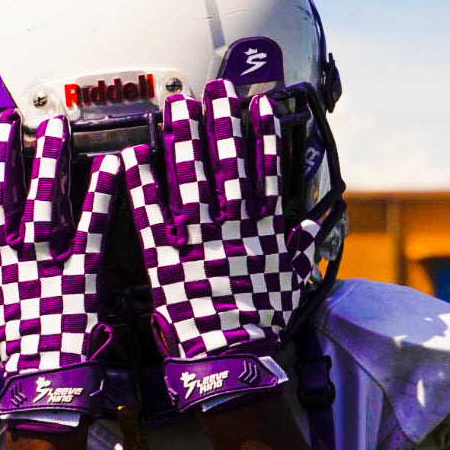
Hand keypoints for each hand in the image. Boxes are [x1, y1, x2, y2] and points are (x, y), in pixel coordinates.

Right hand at [0, 108, 120, 429]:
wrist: (42, 384)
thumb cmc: (15, 350)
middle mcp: (12, 255)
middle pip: (5, 194)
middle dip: (6, 154)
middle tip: (9, 119)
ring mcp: (45, 262)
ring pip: (44, 202)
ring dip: (49, 162)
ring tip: (56, 129)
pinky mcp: (80, 272)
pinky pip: (92, 227)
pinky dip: (101, 196)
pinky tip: (111, 167)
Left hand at [121, 79, 318, 410]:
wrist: (227, 360)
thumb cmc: (261, 323)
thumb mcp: (293, 284)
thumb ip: (302, 250)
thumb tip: (316, 227)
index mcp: (262, 228)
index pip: (264, 169)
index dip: (262, 133)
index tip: (258, 104)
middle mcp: (230, 223)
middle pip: (226, 161)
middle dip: (221, 121)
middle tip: (215, 89)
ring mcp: (196, 236)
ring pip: (190, 176)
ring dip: (184, 137)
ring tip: (180, 105)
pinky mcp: (164, 253)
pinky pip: (149, 211)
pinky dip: (140, 182)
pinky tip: (133, 154)